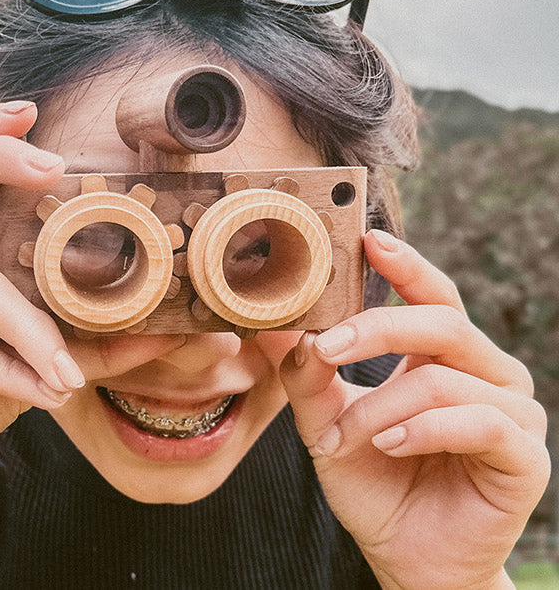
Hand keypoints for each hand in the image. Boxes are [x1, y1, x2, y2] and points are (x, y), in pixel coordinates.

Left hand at [280, 229, 548, 588]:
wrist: (405, 556)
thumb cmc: (375, 484)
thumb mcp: (326, 423)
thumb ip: (307, 376)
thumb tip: (273, 325)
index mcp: (445, 358)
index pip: (433, 296)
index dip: (407, 265)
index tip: (369, 240)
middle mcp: (487, 374)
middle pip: (439, 322)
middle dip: (374, 329)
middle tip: (325, 350)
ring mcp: (513, 412)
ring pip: (441, 378)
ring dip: (380, 407)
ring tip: (346, 439)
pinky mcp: (524, 454)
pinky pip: (475, 421)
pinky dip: (420, 429)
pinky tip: (389, 445)